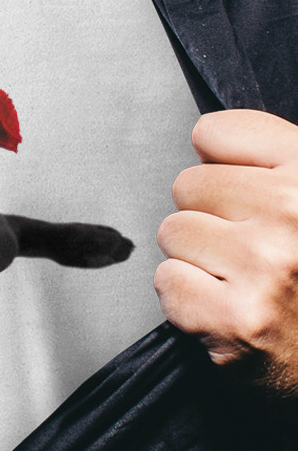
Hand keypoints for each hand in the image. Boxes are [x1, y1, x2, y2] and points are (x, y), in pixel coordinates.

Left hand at [155, 109, 297, 411]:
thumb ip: (269, 160)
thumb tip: (202, 139)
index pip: (214, 132)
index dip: (217, 163)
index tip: (239, 191)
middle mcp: (294, 213)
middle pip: (187, 184)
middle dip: (207, 216)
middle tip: (247, 249)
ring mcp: (265, 267)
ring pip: (172, 232)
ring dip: (195, 257)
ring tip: (239, 279)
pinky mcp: (235, 318)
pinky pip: (167, 281)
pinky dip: (186, 298)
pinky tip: (226, 307)